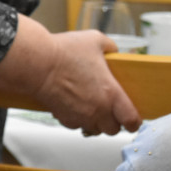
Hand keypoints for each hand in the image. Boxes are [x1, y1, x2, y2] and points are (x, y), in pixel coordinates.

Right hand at [0, 16, 142, 135]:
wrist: (35, 63)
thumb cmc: (63, 52)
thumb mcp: (95, 40)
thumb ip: (110, 47)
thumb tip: (114, 51)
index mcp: (111, 94)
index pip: (131, 120)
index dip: (134, 122)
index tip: (133, 120)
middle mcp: (98, 110)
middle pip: (114, 130)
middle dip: (114, 122)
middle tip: (112, 111)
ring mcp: (81, 116)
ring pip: (95, 130)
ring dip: (97, 122)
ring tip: (93, 107)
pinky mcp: (64, 118)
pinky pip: (77, 125)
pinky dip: (78, 119)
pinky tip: (75, 105)